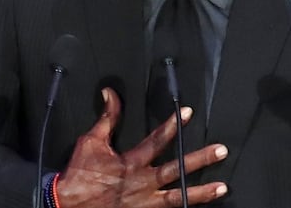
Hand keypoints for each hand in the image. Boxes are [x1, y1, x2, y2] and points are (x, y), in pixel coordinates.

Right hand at [56, 87, 228, 207]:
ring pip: (178, 198)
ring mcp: (144, 203)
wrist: (68, 206)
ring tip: (223, 187)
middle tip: (221, 151)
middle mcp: (142, 183)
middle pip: (176, 170)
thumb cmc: (80, 175)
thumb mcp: (92, 142)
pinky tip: (196, 207)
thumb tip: (110, 93)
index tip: (188, 114)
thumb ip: (107, 118)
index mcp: (131, 163)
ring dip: (201, 193)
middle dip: (200, 160)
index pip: (157, 141)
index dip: (173, 126)